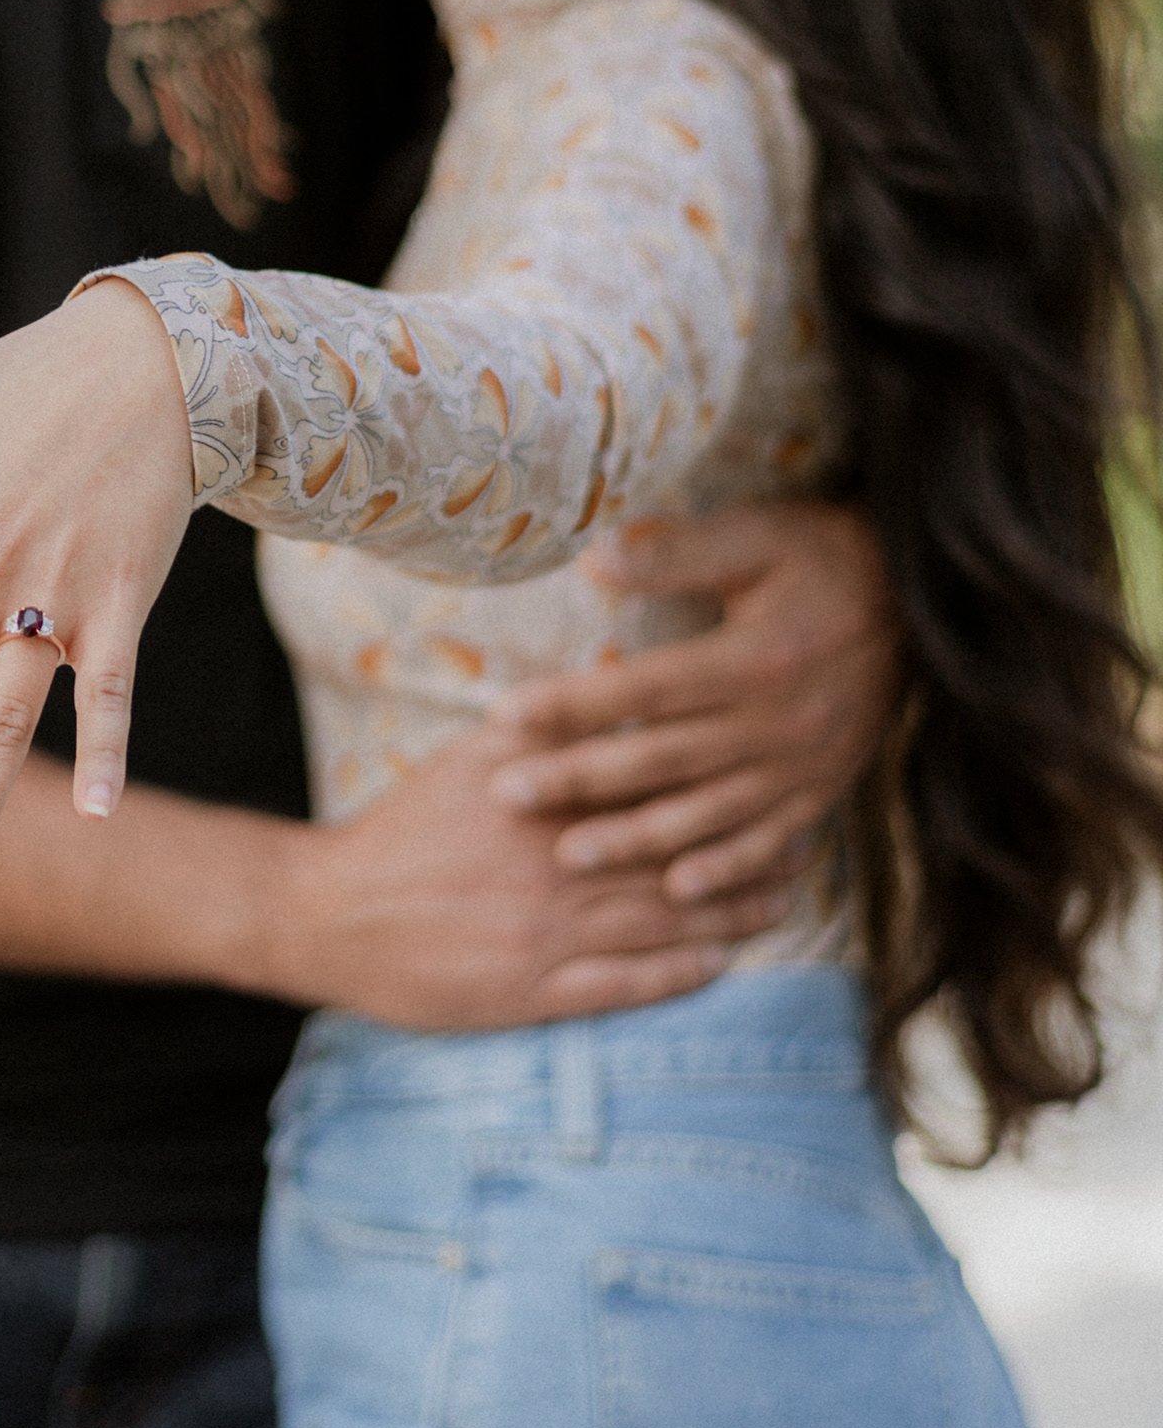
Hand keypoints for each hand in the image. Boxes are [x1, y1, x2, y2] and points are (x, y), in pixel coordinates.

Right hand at [256, 713, 799, 1029]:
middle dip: (745, 853)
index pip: (649, 788)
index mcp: (541, 802)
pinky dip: (677, 973)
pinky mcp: (531, 991)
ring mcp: (545, 934)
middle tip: (805, 845)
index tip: (767, 774)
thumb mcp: (464, 762)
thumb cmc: (400, 831)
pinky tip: (720, 964)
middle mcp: (553, 866)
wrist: (331, 912)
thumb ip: (535, 734)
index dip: (715, 785)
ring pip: (660, 922)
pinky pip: (622, 984)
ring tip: (783, 903)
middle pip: (672, 857)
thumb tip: (600, 688)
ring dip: (730, 913)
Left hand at [486, 501, 900, 901]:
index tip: (504, 716)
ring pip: (706, 812)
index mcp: (755, 658)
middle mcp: (780, 721)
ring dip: (636, 839)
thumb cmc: (820, 559)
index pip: (644, 688)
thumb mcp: (757, 537)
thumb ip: (678, 554)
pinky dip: (727, 870)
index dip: (572, 705)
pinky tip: (678, 890)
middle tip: (506, 795)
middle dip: (579, 780)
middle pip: (661, 759)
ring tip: (568, 854)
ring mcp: (805, 766)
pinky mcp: (825, 790)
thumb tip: (595, 560)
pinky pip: (771, 841)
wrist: (923, 603)